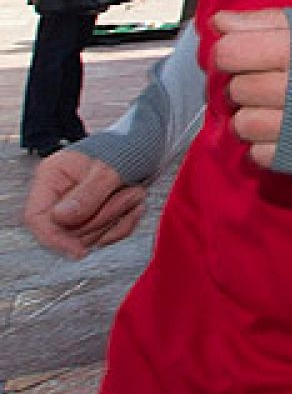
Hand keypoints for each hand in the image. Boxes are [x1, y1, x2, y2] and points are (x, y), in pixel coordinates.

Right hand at [23, 150, 146, 259]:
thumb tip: (59, 219)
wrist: (153, 141)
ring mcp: (78, 207)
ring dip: (118, 217)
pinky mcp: (97, 217)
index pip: (37, 217)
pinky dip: (125, 223)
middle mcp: (60, 194)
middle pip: (67, 231)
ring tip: (136, 191)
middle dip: (104, 217)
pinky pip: (107, 235)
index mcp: (52, 176)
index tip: (79, 252)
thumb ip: (88, 193)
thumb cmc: (130, 146)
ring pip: (89, 236)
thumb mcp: (112, 168)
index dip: (54, 238)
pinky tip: (137, 204)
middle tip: (132, 192)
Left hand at [213, 8, 291, 168]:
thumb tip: (219, 22)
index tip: (248, 54)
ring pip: (241, 124)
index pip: (230, 52)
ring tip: (278, 108)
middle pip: (234, 89)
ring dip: (252, 115)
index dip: (232, 51)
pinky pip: (257, 153)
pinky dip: (266, 143)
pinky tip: (287, 130)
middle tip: (270, 82)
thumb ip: (268, 21)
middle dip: (245, 84)